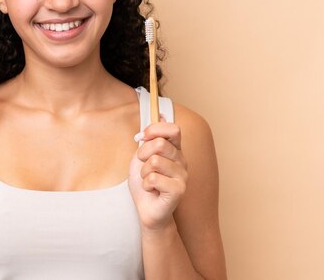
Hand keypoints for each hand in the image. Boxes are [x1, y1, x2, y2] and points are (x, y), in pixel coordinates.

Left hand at [128, 117, 187, 231]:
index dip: (154, 129)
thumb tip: (160, 114)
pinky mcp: (179, 190)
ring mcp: (182, 175)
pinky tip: (151, 190)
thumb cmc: (144, 183)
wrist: (146, 209)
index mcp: (175, 150)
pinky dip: (146, 185)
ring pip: (154, 162)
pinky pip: (154, 178)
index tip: (141, 137)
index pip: (173, 129)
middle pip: (158, 144)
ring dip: (143, 173)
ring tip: (148, 180)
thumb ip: (150, 138)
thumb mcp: (142, 156)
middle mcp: (182, 160)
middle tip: (143, 167)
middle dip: (142, 154)